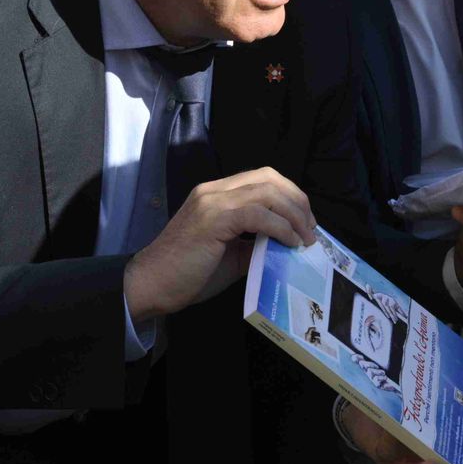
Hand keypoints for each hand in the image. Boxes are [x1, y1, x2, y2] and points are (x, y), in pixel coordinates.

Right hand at [123, 166, 316, 322]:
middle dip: (298, 201)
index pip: (262, 178)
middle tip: (310, 229)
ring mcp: (212, 202)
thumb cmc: (188, 274)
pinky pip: (257, 214)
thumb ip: (256, 243)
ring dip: (294, 215)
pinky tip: (289, 242)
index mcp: (217, 194)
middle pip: (269, 178)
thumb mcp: (231, 255)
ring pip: (267, 192)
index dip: (290, 195)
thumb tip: (288, 244)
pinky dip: (280, 227)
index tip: (305, 222)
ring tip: (305, 239)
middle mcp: (214, 191)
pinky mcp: (213, 219)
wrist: (152, 286)